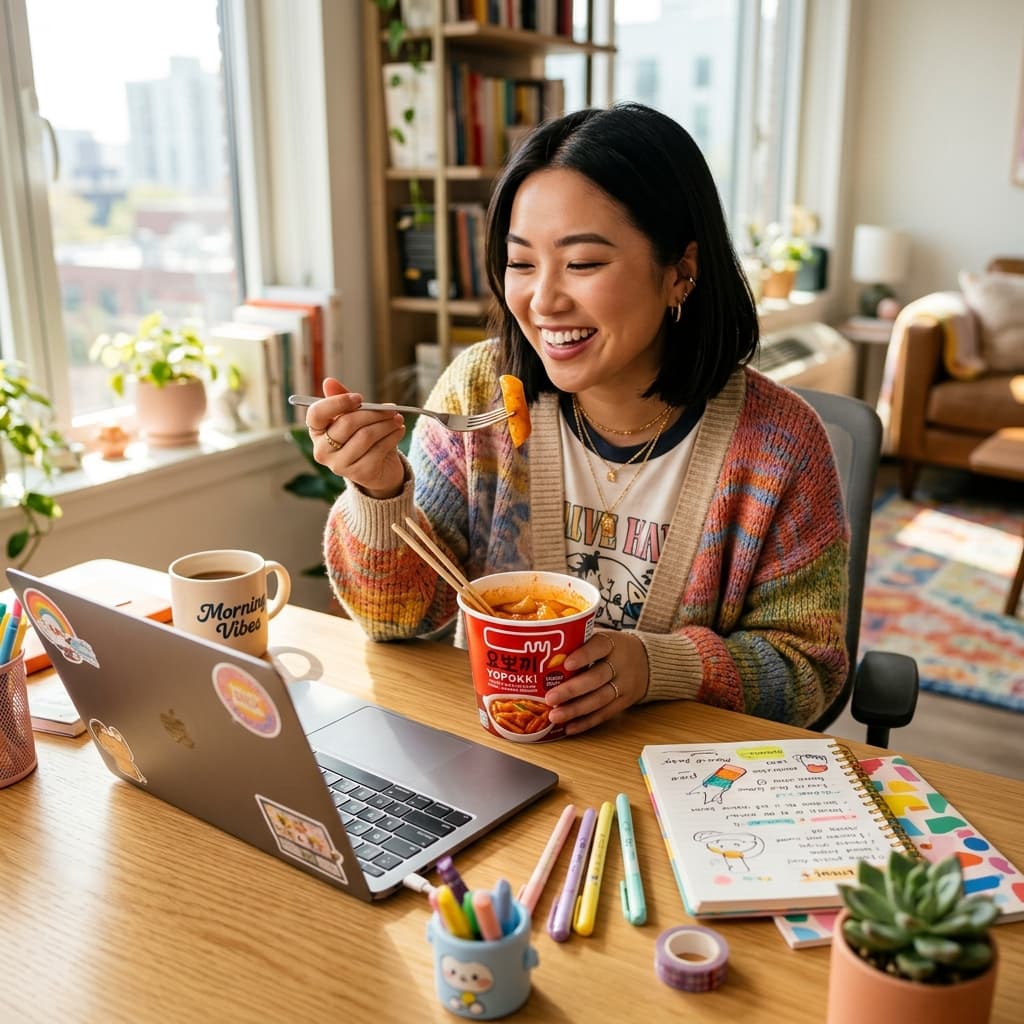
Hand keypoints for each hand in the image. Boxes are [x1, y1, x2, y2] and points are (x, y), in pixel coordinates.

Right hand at [306, 378, 406, 498]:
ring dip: (386, 425)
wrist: (379, 468)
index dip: (338, 403)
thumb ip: (342, 400)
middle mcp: (322, 451)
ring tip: (398, 419)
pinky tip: (399, 431)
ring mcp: (339, 465)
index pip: (316, 414)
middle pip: (346, 424)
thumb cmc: (362, 437)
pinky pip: (378, 450)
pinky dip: (392, 437)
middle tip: (391, 409)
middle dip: (373, 413)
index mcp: (317, 432)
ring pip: (365, 436)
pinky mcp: (359, 474)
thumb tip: (328, 381)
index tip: (359, 398)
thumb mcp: (353, 417)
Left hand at [545, 630, 647, 735]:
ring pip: (600, 699)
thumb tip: (541, 650)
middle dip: (572, 689)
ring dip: (576, 710)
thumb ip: (580, 643)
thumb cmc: (614, 648)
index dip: (584, 655)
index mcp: (612, 644)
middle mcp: (620, 665)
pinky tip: (569, 728)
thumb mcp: (604, 638)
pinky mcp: (624, 703)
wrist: (649, 661)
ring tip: (554, 716)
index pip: (599, 646)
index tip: (567, 662)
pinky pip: (605, 714)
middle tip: (550, 698)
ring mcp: (624, 686)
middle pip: (597, 678)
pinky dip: (586, 722)